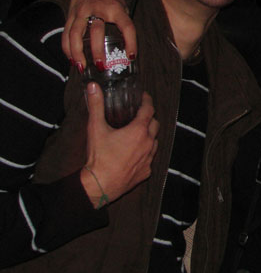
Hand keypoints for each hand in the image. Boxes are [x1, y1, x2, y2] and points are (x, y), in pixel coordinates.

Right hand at [62, 0, 136, 69]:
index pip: (127, 26)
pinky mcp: (70, 15)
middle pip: (96, 32)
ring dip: (77, 53)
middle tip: (101, 66)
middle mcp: (97, 10)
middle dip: (97, 51)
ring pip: (76, 34)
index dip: (131, 42)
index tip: (131, 57)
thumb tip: (125, 47)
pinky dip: (67, 48)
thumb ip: (122, 22)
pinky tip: (71, 59)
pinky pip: (66, 33)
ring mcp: (81, 12)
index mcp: (115, 8)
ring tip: (81, 67)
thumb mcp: (122, 4)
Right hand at [80, 83, 157, 206]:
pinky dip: (145, 153)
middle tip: (139, 115)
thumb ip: (96, 105)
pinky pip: (149, 158)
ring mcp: (149, 158)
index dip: (147, 101)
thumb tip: (93, 87)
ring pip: (154, 142)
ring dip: (148, 136)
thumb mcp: (96, 128)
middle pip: (155, 124)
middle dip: (149, 118)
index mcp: (138, 131)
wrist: (99, 185)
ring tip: (137, 134)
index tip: (144, 97)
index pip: (149, 109)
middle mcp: (148, 143)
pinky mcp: (146, 172)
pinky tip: (135, 153)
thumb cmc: (99, 156)